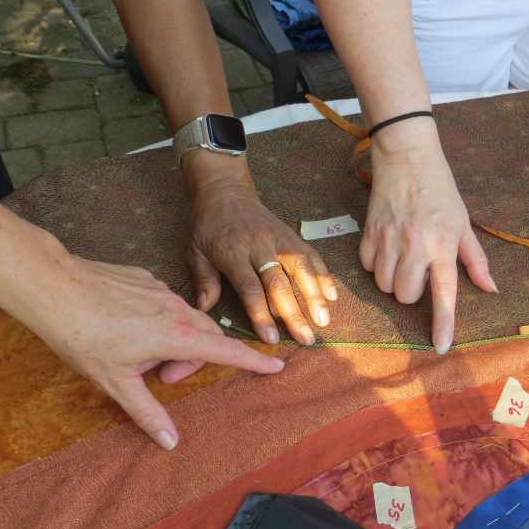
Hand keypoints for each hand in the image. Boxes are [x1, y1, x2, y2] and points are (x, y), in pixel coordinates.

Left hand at [23, 256, 284, 448]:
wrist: (53, 286)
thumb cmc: (82, 335)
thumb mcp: (115, 382)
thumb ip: (148, 412)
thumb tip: (171, 443)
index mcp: (176, 336)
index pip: (228, 352)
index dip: (255, 362)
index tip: (278, 366)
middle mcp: (177, 310)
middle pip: (209, 337)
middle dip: (196, 359)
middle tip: (162, 378)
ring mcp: (162, 291)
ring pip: (187, 319)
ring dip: (176, 340)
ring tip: (139, 354)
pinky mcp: (146, 278)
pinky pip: (166, 302)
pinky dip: (159, 319)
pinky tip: (125, 326)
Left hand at [187, 184, 335, 345]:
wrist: (225, 190)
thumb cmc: (207, 225)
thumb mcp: (195, 251)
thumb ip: (204, 280)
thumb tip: (205, 309)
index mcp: (232, 253)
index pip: (250, 288)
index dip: (261, 314)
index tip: (271, 338)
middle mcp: (258, 246)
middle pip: (279, 283)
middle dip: (294, 313)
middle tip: (305, 338)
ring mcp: (278, 239)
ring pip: (301, 267)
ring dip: (315, 295)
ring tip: (324, 319)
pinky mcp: (291, 234)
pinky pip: (310, 254)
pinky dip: (323, 274)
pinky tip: (332, 295)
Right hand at [362, 146, 495, 352]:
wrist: (406, 157)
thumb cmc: (440, 191)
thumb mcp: (463, 223)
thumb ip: (476, 260)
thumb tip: (491, 289)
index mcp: (442, 245)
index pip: (444, 293)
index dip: (443, 322)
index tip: (441, 346)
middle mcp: (415, 245)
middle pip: (406, 296)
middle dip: (413, 292)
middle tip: (420, 271)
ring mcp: (389, 240)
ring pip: (385, 286)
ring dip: (394, 281)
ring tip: (403, 259)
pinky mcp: (369, 233)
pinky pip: (368, 268)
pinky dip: (376, 266)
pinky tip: (387, 249)